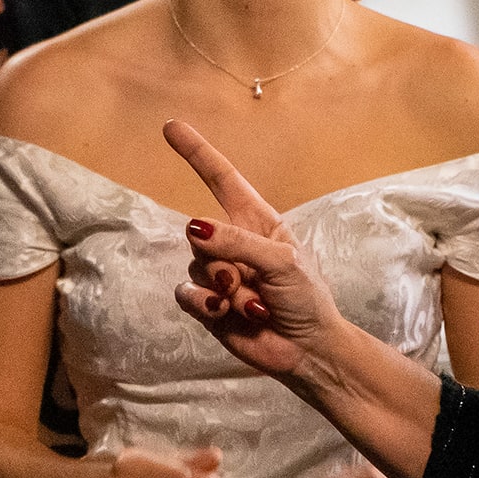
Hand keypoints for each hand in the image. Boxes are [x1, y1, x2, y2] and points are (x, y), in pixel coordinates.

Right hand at [165, 120, 346, 378]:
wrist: (306, 349)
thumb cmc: (306, 298)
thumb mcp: (281, 261)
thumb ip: (237, 242)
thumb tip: (194, 227)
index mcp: (257, 221)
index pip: (221, 179)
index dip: (197, 153)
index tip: (171, 127)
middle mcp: (234, 243)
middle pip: (200, 232)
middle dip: (221, 259)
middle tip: (248, 282)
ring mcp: (219, 274)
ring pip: (194, 266)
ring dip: (222, 287)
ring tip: (252, 305)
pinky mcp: (207, 305)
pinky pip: (186, 294)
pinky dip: (204, 304)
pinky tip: (227, 315)